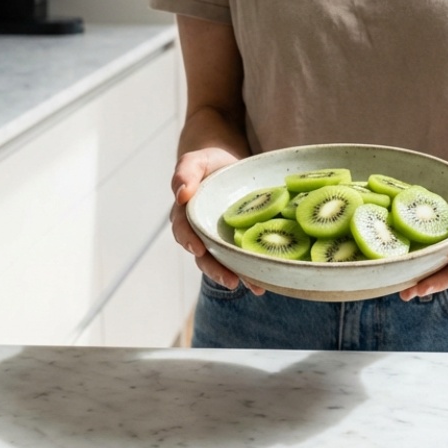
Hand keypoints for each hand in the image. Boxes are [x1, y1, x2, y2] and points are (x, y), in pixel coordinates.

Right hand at [170, 147, 265, 295]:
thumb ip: (185, 172)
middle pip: (204, 256)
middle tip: (231, 281)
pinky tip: (266, 280)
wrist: (228, 165)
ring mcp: (220, 239)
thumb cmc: (209, 163)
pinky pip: (242, 258)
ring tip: (255, 287)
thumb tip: (181, 193)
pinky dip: (252, 270)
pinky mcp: (238, 240)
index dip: (189, 241)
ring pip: (224, 262)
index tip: (198, 249)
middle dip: (216, 270)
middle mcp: (201, 232)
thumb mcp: (197, 160)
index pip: (184, 231)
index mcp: (186, 215)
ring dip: (238, 275)